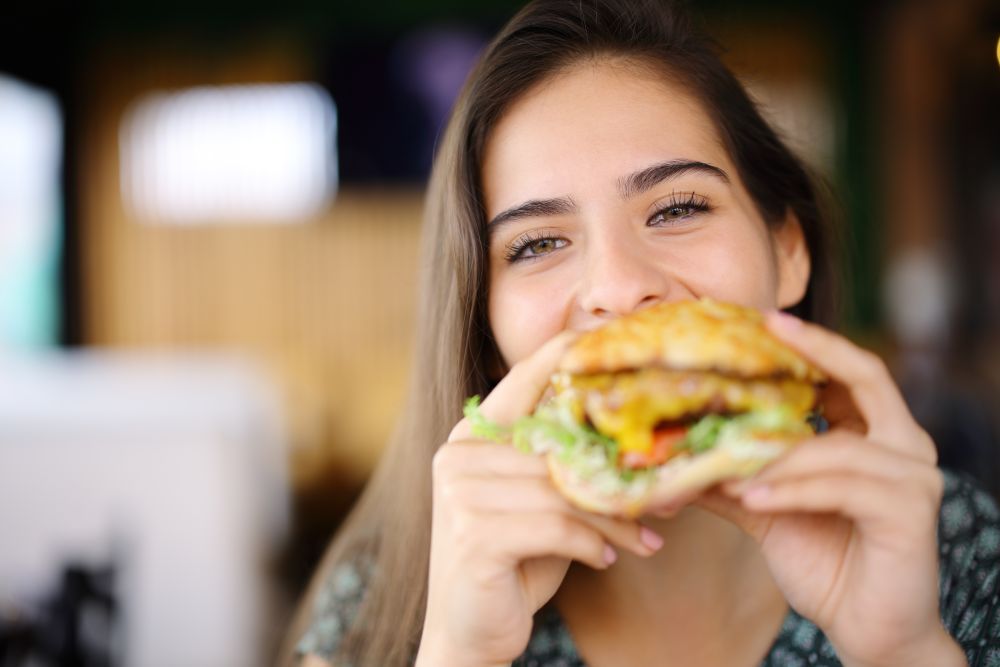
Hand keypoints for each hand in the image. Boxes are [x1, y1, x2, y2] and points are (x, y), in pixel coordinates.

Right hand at [416, 331, 661, 666]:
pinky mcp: (473, 535)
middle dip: (616, 474)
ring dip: (612, 518)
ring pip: (563, 490)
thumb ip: (564, 470)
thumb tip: (637, 447)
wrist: (468, 633)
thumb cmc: (513, 563)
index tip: (606, 339)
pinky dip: (590, 543)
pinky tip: (605, 559)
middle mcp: (458, 457)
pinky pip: (555, 526)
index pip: (520, 383)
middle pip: (557, 449)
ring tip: (644, 537)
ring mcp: (460, 494)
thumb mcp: (539, 506)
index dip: (561, 355)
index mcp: (470, 439)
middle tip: (668, 494)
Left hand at [697, 311, 963, 666]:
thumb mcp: (767, 507)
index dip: (812, 343)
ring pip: (837, 445)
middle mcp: (904, 446)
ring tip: (722, 462)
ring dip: (776, 453)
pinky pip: (842, 488)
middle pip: (867, 377)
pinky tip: (754, 497)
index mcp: (875, 435)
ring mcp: (913, 479)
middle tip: (769, 329)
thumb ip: (729, 474)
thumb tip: (667, 452)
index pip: (849, 372)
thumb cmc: (824, 559)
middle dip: (817, 350)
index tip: (765, 319)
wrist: (868, 628)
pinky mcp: (911, 514)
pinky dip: (793, 490)